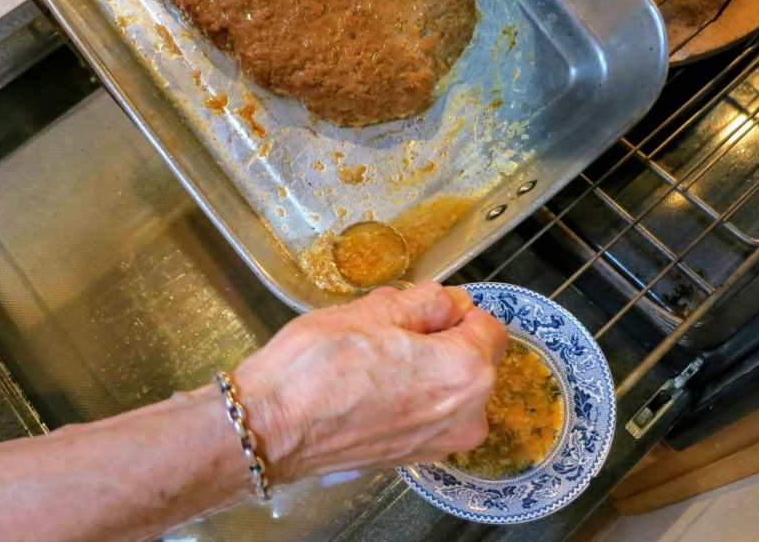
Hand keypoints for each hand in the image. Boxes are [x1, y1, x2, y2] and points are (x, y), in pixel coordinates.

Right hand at [234, 281, 507, 481]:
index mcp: (466, 373)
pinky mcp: (412, 456)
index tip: (420, 307)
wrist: (271, 426)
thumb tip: (449, 302)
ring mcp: (439, 443)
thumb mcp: (375, 310)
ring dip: (419, 364)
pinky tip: (367, 381)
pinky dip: (406, 393)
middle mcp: (465, 416)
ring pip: (446, 385)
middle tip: (385, 326)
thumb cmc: (317, 368)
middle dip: (435, 335)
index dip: (452, 308)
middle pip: (470, 357)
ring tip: (370, 352)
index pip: (486, 325)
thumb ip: (427, 302)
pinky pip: (426, 411)